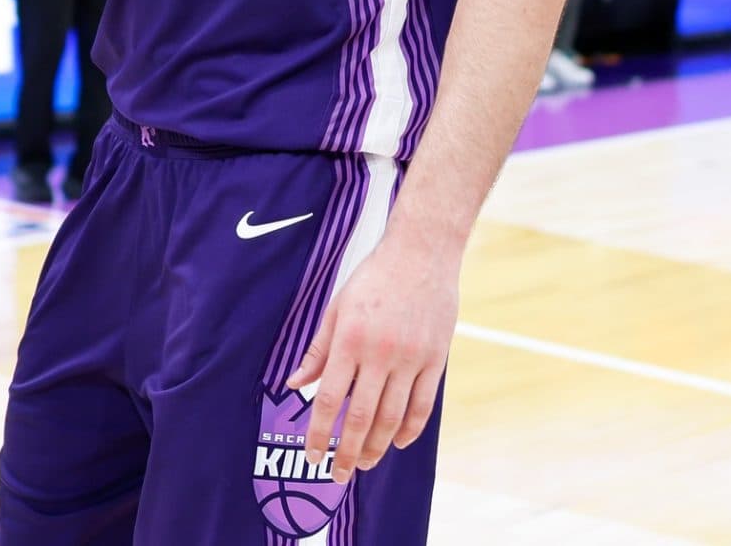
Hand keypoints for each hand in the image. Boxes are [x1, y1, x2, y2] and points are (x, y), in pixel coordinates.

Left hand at [288, 230, 457, 483]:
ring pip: (392, 417)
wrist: (421, 255)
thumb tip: (295, 384)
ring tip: (364, 463)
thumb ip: (317, 350)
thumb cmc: (372, 279)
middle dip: (347, 451)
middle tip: (338, 475)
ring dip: (376, 446)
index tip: (311, 454)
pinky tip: (395, 443)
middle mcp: (379, 353)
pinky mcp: (435, 360)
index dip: (319, 432)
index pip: (330, 398)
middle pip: (361, 416)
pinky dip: (409, 430)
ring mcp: (411, 359)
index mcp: (349, 340)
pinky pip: (422, 405)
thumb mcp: (336, 309)